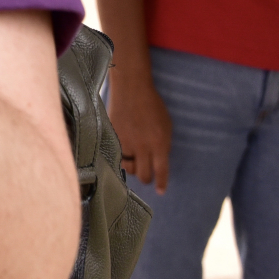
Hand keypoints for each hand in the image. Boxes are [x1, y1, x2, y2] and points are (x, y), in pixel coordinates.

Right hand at [109, 74, 172, 190]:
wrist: (132, 87)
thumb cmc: (152, 105)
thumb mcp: (166, 126)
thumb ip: (162, 147)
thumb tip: (158, 164)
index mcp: (160, 143)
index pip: (161, 172)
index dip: (161, 184)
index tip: (161, 191)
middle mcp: (143, 146)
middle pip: (144, 176)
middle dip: (146, 178)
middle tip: (146, 174)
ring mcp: (126, 142)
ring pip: (129, 168)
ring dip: (132, 165)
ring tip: (134, 154)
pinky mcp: (113, 137)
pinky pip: (117, 155)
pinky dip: (122, 153)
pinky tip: (124, 144)